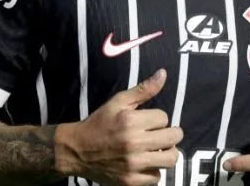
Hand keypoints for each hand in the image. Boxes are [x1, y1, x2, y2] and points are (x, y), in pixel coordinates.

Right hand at [56, 69, 182, 185]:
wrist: (76, 151)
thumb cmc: (100, 123)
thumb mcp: (118, 102)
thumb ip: (143, 89)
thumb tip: (163, 73)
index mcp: (130, 121)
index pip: (164, 118)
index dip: (158, 118)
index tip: (149, 122)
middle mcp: (133, 143)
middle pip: (173, 138)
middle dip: (170, 134)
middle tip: (161, 135)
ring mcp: (133, 165)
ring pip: (170, 159)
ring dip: (167, 153)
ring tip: (158, 149)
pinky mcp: (131, 181)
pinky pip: (157, 178)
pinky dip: (154, 171)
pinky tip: (145, 164)